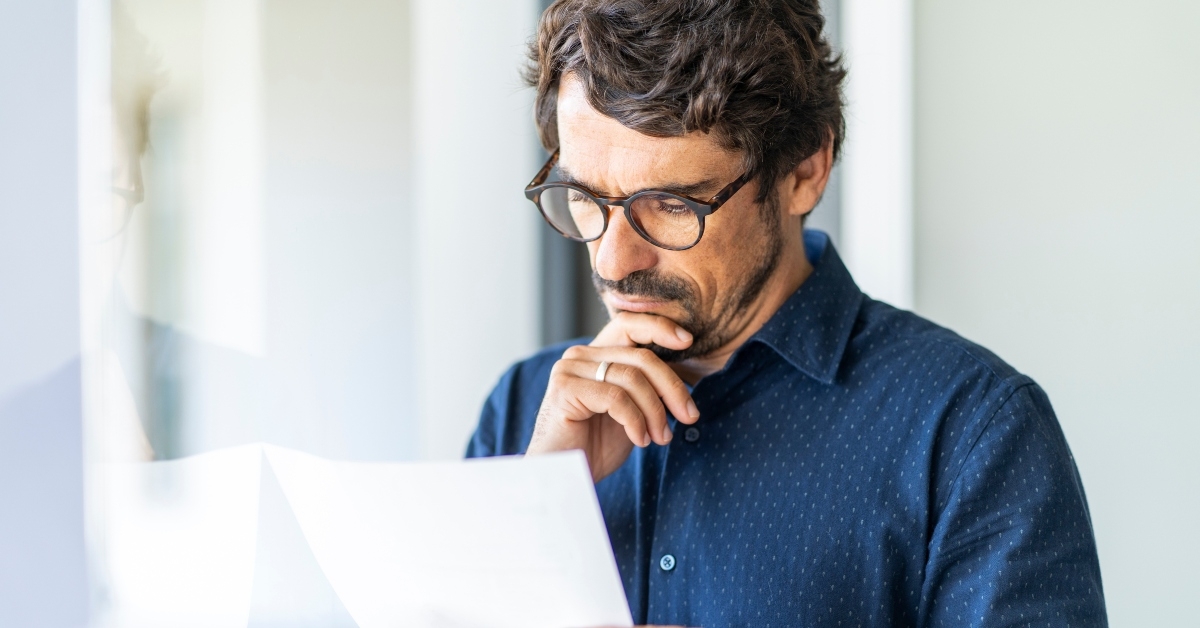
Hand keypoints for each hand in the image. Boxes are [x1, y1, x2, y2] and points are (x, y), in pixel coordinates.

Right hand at [527, 312, 700, 481]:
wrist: (562, 476)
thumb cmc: (595, 446)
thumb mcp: (631, 412)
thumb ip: (647, 389)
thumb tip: (686, 377)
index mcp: (596, 354)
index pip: (629, 325)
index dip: (660, 327)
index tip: (688, 342)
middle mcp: (580, 355)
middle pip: (641, 357)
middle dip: (672, 388)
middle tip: (690, 416)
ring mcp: (569, 370)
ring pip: (632, 378)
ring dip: (655, 412)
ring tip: (660, 438)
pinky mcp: (564, 389)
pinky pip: (616, 398)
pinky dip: (635, 421)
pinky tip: (639, 440)